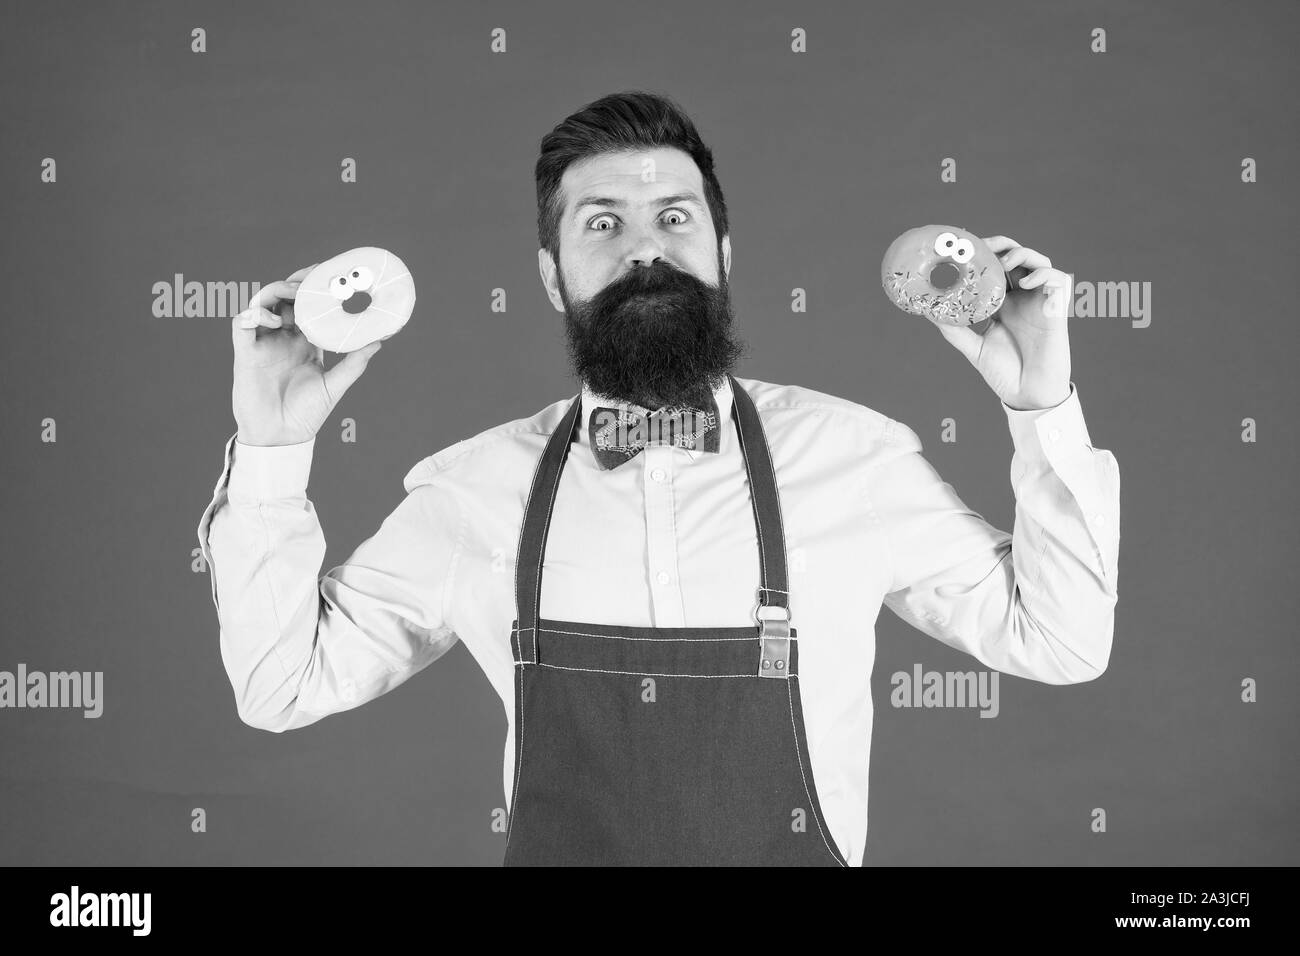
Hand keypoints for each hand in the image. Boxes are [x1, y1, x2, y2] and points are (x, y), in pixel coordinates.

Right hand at [231, 263, 382, 445]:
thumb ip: (355, 363)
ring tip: (293, 291)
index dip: (315, 288)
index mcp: (305, 342)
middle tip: (313, 275)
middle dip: (296, 283)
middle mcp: (283, 338)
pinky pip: (241, 324)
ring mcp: (263, 344)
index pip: (309, 307)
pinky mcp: (245, 354)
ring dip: (276, 292)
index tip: (331, 272)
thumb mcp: (335, 386)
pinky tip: (272, 318)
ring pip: (262, 304)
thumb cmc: (307, 414)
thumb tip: (379, 341)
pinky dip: (254, 314)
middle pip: (285, 299)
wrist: (282, 438)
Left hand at [933, 236, 1072, 410]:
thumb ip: (954, 328)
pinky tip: (1026, 283)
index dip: (984, 254)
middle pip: (1016, 258)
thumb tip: (929, 311)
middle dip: (1001, 245)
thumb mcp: (973, 347)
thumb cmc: (1005, 373)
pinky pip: (1058, 279)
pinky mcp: (1057, 309)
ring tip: (1004, 261)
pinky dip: (1043, 273)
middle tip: (982, 245)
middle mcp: (1022, 298)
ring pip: (1039, 261)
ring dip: (1022, 254)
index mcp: (1003, 304)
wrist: (1027, 395)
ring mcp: (1040, 302)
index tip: (964, 248)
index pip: (995, 269)